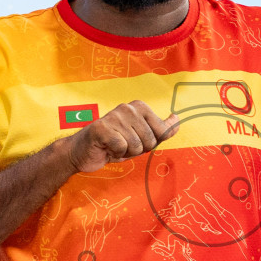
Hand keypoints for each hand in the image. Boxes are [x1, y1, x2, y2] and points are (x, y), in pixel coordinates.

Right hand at [63, 100, 180, 173]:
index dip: (151, 143)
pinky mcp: (102, 128)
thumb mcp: (142, 137)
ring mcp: (114, 116)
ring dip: (126, 153)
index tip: (136, 140)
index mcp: (139, 106)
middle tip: (123, 145)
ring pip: (136, 146)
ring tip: (114, 146)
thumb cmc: (114, 144)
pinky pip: (121, 147)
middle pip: (150, 141)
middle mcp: (128, 107)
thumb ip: (161, 130)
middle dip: (138, 150)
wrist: (83, 152)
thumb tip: (177, 120)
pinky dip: (115, 153)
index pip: (162, 131)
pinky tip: (107, 148)